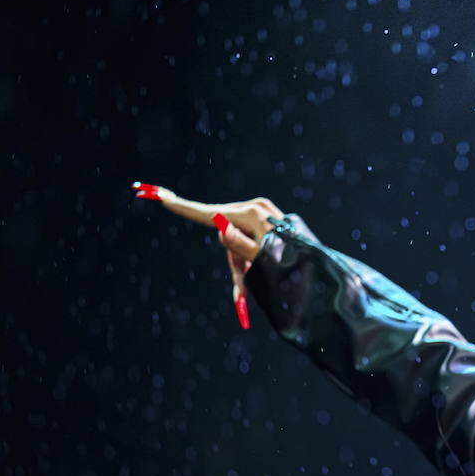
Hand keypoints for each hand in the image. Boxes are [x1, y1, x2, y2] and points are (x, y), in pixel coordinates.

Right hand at [130, 181, 284, 327]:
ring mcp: (261, 207)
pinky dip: (248, 250)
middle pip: (222, 229)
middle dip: (231, 257)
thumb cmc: (290, 263)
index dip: (182, 208)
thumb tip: (221, 228)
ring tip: (257, 271)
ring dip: (241, 256)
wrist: (315, 263)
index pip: (207, 213)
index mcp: (251, 213)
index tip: (159, 196)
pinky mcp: (265, 212)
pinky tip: (261, 258)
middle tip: (244, 279)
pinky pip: (245, 233)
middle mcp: (255, 205)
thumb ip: (240, 245)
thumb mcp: (262, 258)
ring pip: (234, 234)